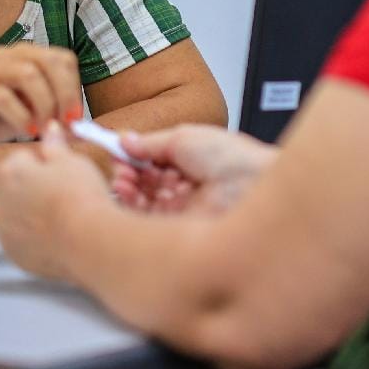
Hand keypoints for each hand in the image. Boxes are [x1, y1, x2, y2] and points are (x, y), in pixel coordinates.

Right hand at [0, 44, 81, 154]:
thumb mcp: (34, 118)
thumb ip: (57, 119)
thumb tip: (84, 129)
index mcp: (26, 57)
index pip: (63, 59)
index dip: (74, 87)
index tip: (75, 118)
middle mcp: (8, 56)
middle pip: (49, 62)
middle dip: (64, 94)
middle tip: (66, 123)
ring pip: (28, 74)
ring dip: (44, 105)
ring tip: (44, 129)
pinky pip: (2, 96)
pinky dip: (21, 116)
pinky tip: (26, 133)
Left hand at [0, 123, 110, 282]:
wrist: (87, 241)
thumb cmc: (80, 198)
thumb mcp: (71, 161)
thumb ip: (54, 144)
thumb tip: (49, 128)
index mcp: (10, 171)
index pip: (22, 159)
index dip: (45, 164)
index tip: (62, 174)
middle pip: (14, 188)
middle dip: (33, 189)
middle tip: (63, 196)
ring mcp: (3, 230)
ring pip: (15, 215)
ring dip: (30, 214)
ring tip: (61, 217)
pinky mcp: (12, 253)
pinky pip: (20, 240)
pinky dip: (32, 238)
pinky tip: (54, 236)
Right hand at [110, 125, 275, 214]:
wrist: (250, 184)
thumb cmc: (231, 158)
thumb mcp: (184, 138)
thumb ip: (151, 143)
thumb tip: (125, 140)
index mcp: (190, 162)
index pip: (152, 163)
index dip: (133, 158)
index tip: (118, 151)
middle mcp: (185, 187)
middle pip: (145, 184)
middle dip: (128, 174)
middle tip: (121, 167)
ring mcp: (182, 209)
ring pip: (143, 203)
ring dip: (128, 189)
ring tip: (123, 178)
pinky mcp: (178, 230)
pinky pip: (147, 221)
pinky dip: (133, 206)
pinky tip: (129, 192)